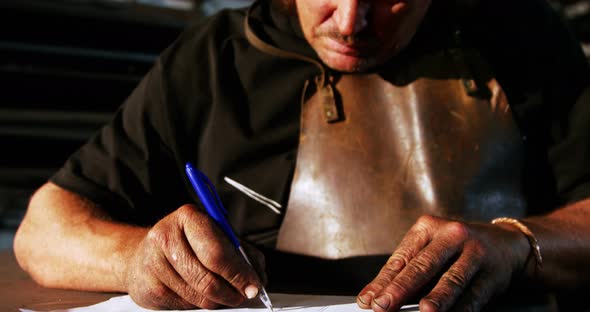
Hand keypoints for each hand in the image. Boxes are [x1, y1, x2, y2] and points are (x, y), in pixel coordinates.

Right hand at [124, 204, 265, 309]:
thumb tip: (257, 278)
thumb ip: (242, 254)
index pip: (217, 252)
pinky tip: (200, 294)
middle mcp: (166, 236)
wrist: (145, 254)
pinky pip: (185, 306)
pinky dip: (199, 305)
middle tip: (243, 295)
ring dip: (218, 300)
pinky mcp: (148, 288)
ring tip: (224, 294)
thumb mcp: (217, 236)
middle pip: (208, 278)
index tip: (254, 285)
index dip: (239, 273)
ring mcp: (153, 263)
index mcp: (188, 217)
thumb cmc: (188, 244)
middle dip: (232, 291)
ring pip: (199, 296)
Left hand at [356, 215, 530, 311]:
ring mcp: (475, 253)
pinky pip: (474, 295)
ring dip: (436, 299)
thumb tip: (376, 296)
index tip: (368, 299)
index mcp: (428, 227)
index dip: (383, 280)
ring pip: (452, 280)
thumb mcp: (430, 248)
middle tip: (383, 305)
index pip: (402, 257)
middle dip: (401, 288)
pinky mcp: (493, 274)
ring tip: (423, 311)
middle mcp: (452, 236)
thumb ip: (406, 270)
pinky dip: (460, 310)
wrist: (505, 244)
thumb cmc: (456, 248)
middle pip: (423, 265)